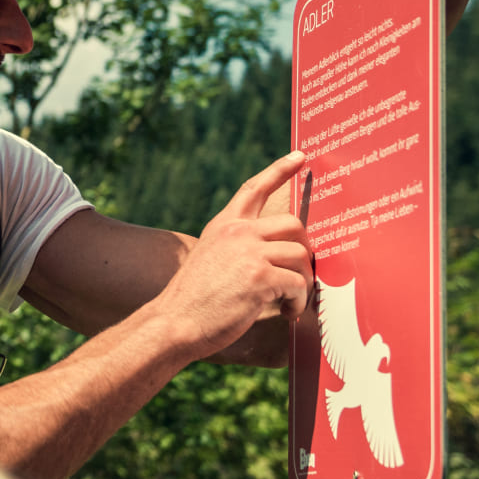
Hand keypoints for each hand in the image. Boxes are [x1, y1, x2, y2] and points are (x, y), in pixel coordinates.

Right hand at [155, 152, 312, 359]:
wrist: (174, 322)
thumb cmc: (194, 300)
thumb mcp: (210, 258)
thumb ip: (238, 247)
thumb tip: (277, 254)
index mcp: (224, 225)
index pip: (255, 188)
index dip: (280, 170)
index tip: (301, 156)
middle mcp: (237, 232)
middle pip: (294, 225)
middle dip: (304, 252)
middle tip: (299, 275)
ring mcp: (249, 252)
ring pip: (300, 256)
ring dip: (303, 283)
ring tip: (290, 302)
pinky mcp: (260, 277)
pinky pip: (298, 284)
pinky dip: (298, 302)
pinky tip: (286, 313)